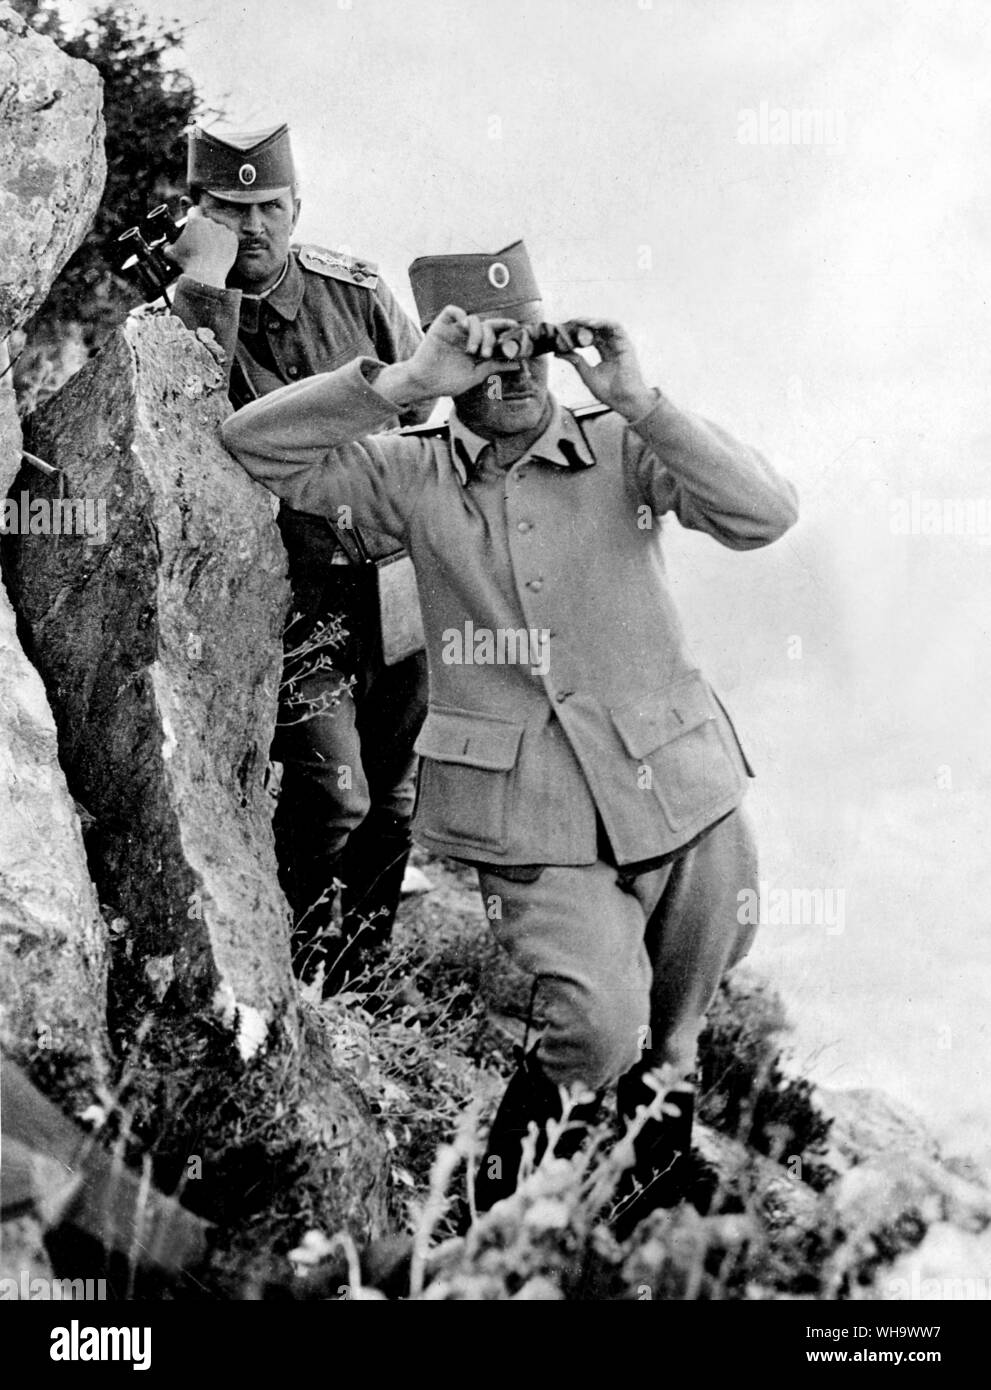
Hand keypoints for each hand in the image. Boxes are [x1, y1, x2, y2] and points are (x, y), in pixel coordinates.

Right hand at [165, 205, 237, 286]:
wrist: (206, 275)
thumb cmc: (187, 263)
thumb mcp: (171, 252)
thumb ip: (168, 245)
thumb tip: (165, 247)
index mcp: (195, 220)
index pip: (194, 210)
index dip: (193, 216)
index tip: (193, 223)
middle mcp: (210, 222)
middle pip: (206, 221)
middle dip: (204, 229)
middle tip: (201, 242)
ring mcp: (223, 230)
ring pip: (218, 229)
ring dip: (215, 236)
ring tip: (210, 250)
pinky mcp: (233, 239)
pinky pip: (229, 237)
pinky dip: (225, 243)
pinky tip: (219, 252)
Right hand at [375, 306, 519, 406]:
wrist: (425, 382)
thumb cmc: (448, 381)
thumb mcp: (476, 375)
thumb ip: (495, 366)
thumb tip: (518, 364)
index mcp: (477, 347)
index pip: (495, 333)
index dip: (506, 328)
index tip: (516, 328)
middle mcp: (468, 336)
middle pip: (487, 325)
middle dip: (491, 338)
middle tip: (485, 354)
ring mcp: (455, 330)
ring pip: (474, 319)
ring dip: (477, 333)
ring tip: (471, 350)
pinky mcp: (441, 326)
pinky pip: (453, 310)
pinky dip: (461, 315)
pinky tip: (462, 328)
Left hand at [559, 318, 655, 419]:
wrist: (624, 400)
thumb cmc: (608, 391)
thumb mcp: (586, 373)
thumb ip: (575, 361)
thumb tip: (557, 352)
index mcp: (605, 353)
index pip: (590, 338)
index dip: (577, 333)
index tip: (563, 332)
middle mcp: (613, 347)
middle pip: (596, 330)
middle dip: (581, 325)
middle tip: (567, 323)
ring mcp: (620, 345)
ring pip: (605, 326)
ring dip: (591, 321)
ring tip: (577, 321)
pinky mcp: (626, 344)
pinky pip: (616, 327)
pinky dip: (603, 322)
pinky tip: (590, 324)